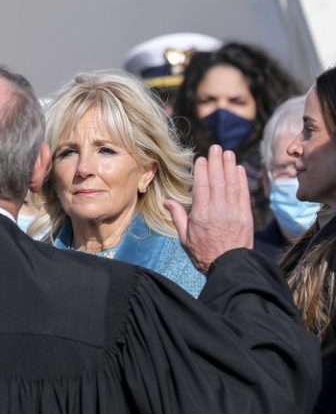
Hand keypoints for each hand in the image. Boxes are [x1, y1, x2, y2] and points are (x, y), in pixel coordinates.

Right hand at [165, 145, 252, 273]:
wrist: (229, 266)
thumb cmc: (203, 254)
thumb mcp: (184, 238)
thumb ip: (178, 217)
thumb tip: (167, 201)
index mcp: (200, 215)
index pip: (201, 186)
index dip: (202, 170)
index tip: (202, 159)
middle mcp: (217, 210)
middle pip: (217, 180)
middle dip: (216, 162)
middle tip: (216, 148)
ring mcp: (233, 211)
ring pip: (231, 183)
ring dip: (229, 166)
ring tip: (228, 152)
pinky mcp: (246, 215)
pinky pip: (243, 192)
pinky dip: (242, 179)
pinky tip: (239, 168)